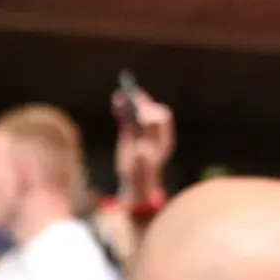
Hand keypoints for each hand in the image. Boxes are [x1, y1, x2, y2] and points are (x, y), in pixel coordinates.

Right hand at [111, 83, 175, 206]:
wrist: (134, 184)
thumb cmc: (139, 175)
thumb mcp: (141, 163)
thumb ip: (142, 142)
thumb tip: (143, 127)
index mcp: (163, 138)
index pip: (162, 118)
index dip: (152, 114)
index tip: (141, 114)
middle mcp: (155, 132)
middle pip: (151, 110)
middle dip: (142, 103)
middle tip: (132, 97)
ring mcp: (142, 130)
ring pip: (138, 111)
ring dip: (130, 102)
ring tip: (120, 95)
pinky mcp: (131, 131)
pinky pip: (128, 116)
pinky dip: (122, 108)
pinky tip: (115, 101)